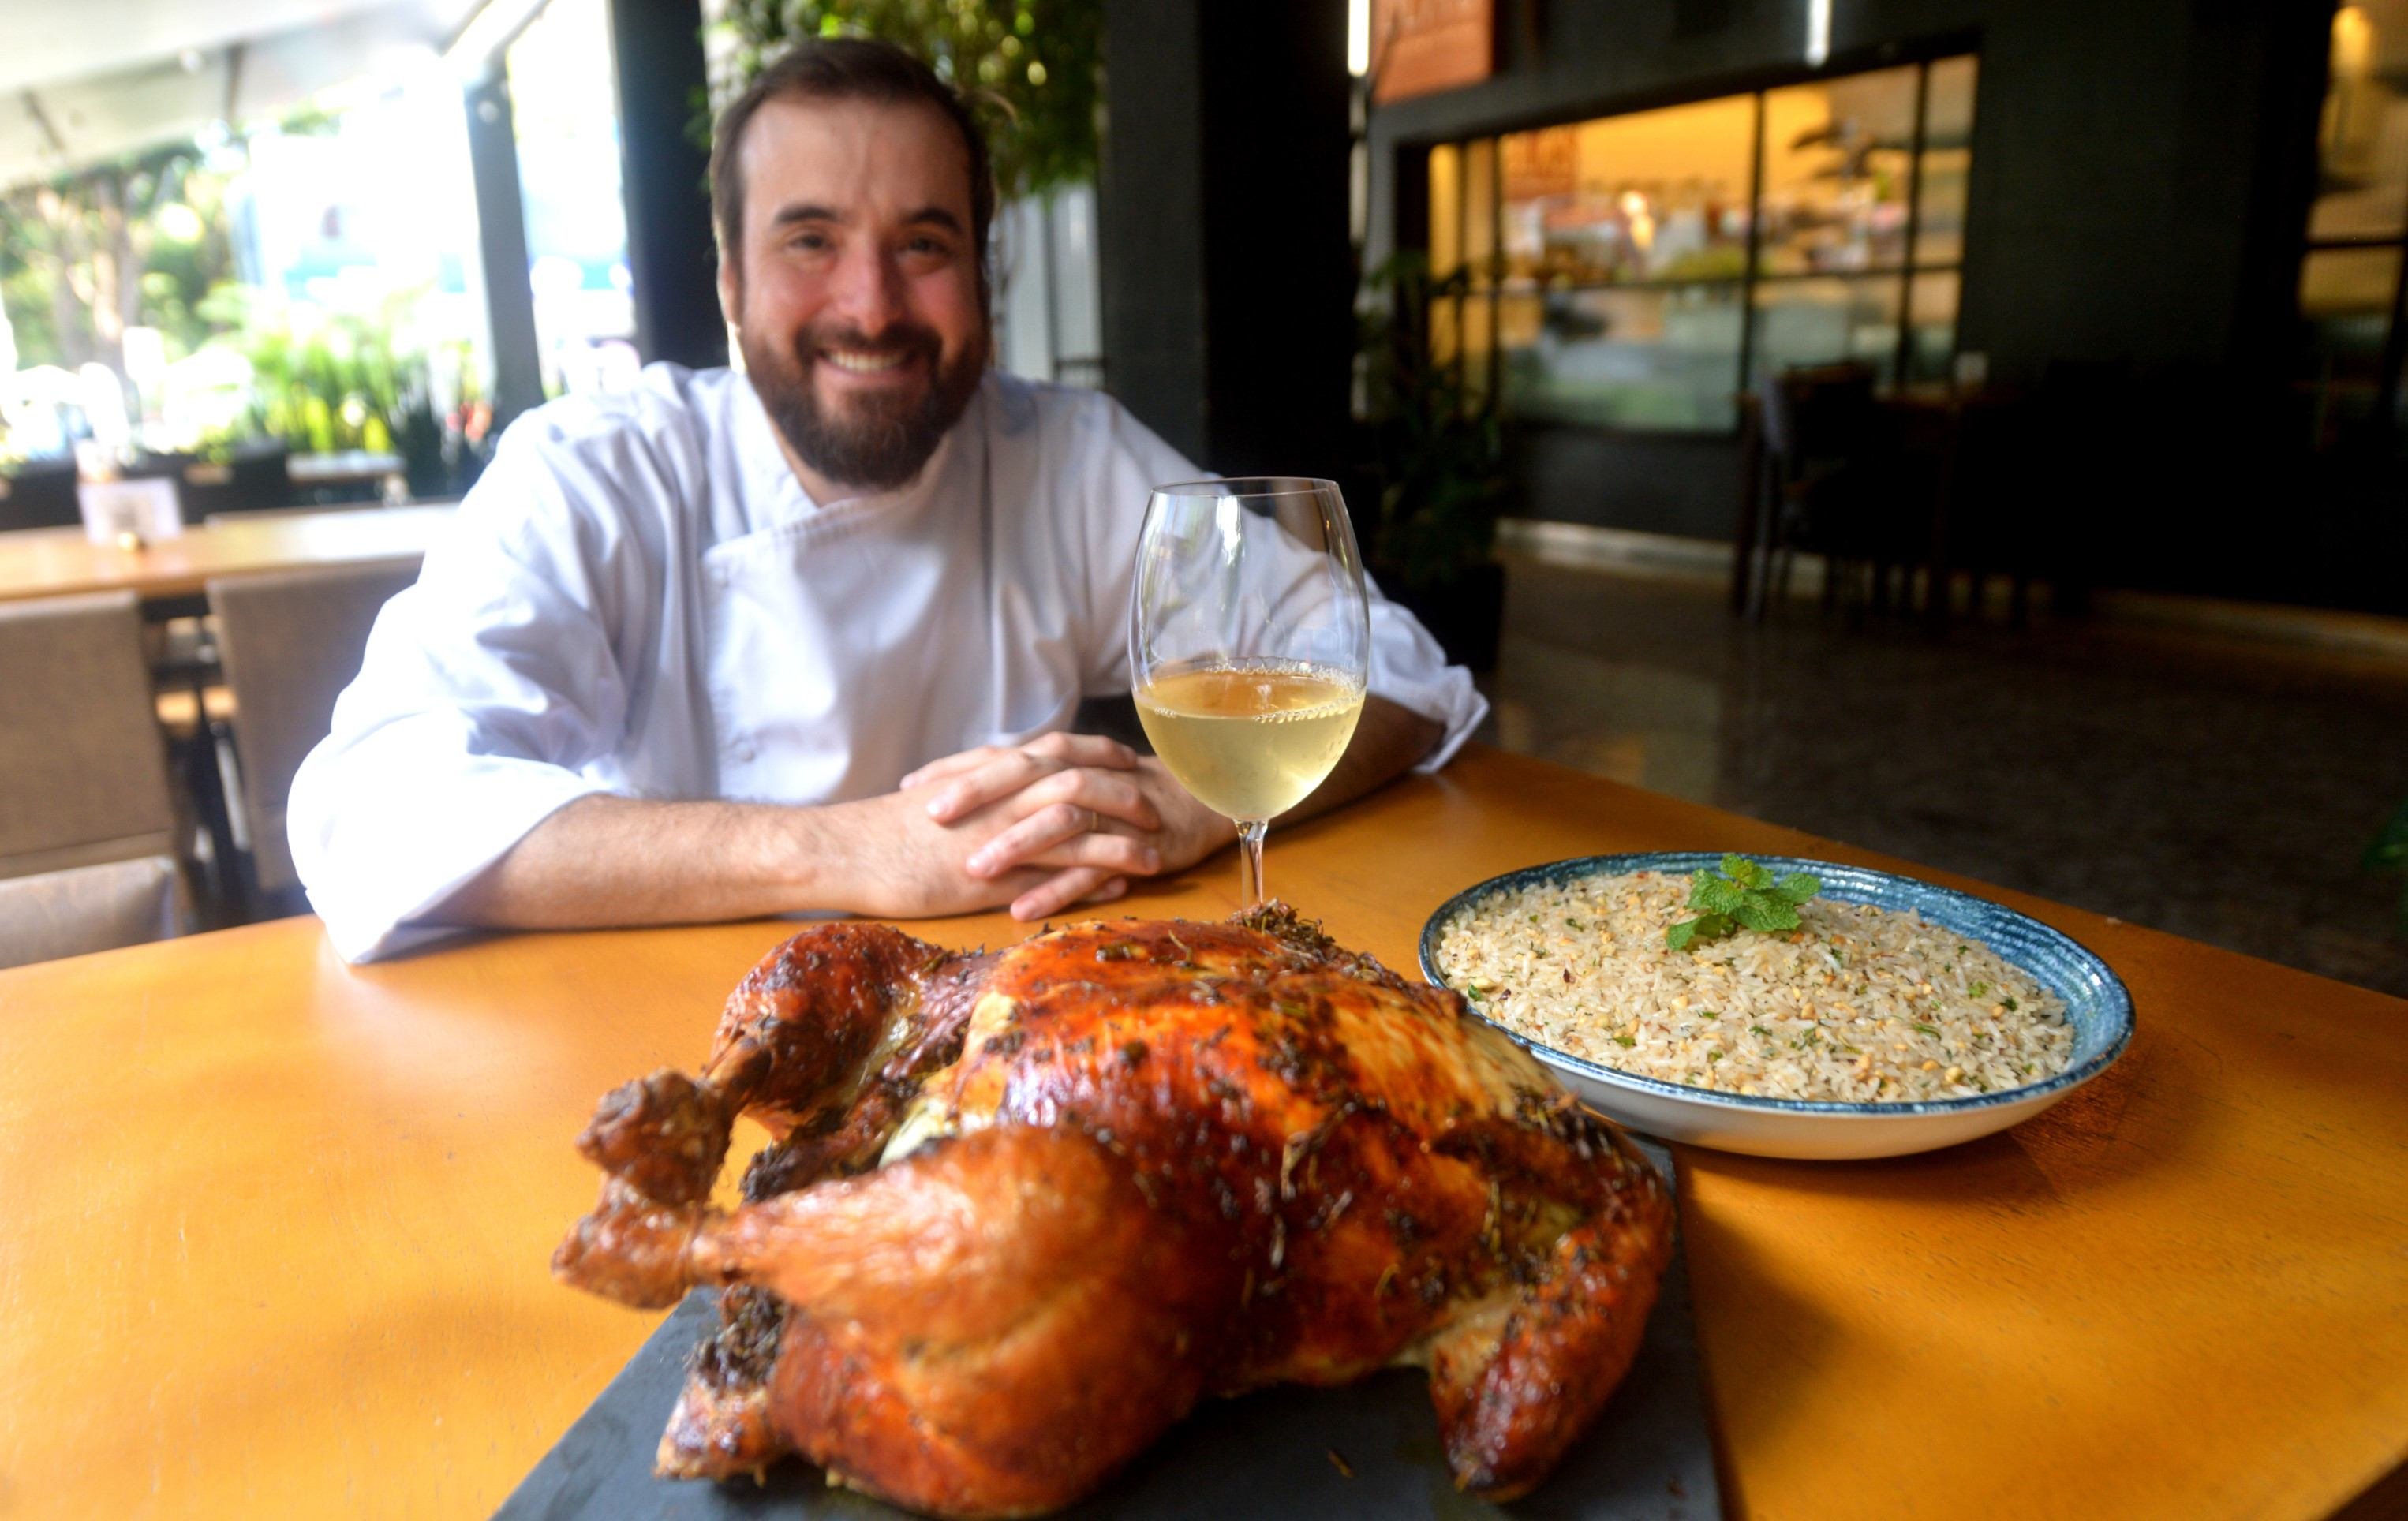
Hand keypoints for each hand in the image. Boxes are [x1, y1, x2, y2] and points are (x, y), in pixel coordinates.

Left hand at [905, 735, 1227, 920]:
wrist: (1196, 804)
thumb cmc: (1121, 796)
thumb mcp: (1071, 780)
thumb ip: (1026, 783)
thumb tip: (961, 789)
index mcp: (1060, 762)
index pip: (1001, 755)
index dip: (957, 768)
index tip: (910, 784)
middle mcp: (1080, 778)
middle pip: (1025, 775)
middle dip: (977, 793)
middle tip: (931, 816)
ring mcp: (1109, 812)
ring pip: (1058, 821)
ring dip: (1015, 845)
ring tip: (974, 870)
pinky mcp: (1133, 846)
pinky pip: (1091, 869)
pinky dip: (1056, 889)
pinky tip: (1023, 910)